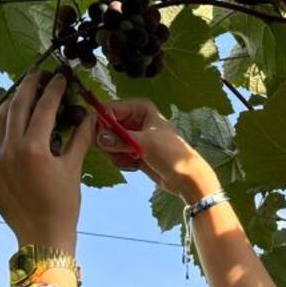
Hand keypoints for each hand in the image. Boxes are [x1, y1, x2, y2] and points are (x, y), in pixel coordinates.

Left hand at [0, 68, 97, 248]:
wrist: (41, 237)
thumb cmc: (64, 205)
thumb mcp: (73, 169)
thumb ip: (78, 137)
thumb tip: (88, 113)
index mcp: (33, 148)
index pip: (43, 107)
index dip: (53, 88)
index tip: (60, 76)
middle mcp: (8, 149)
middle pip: (16, 106)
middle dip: (28, 86)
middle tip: (39, 74)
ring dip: (10, 102)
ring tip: (22, 92)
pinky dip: (3, 127)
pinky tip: (13, 123)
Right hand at [93, 97, 211, 198]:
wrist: (186, 177)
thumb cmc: (172, 155)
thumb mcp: (145, 144)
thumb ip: (121, 139)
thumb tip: (99, 137)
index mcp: (140, 108)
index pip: (110, 109)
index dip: (102, 122)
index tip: (99, 138)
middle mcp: (135, 119)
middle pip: (106, 127)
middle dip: (110, 143)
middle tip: (121, 152)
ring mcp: (133, 136)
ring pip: (109, 142)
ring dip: (117, 154)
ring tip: (133, 159)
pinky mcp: (132, 151)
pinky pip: (116, 154)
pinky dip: (122, 161)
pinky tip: (135, 165)